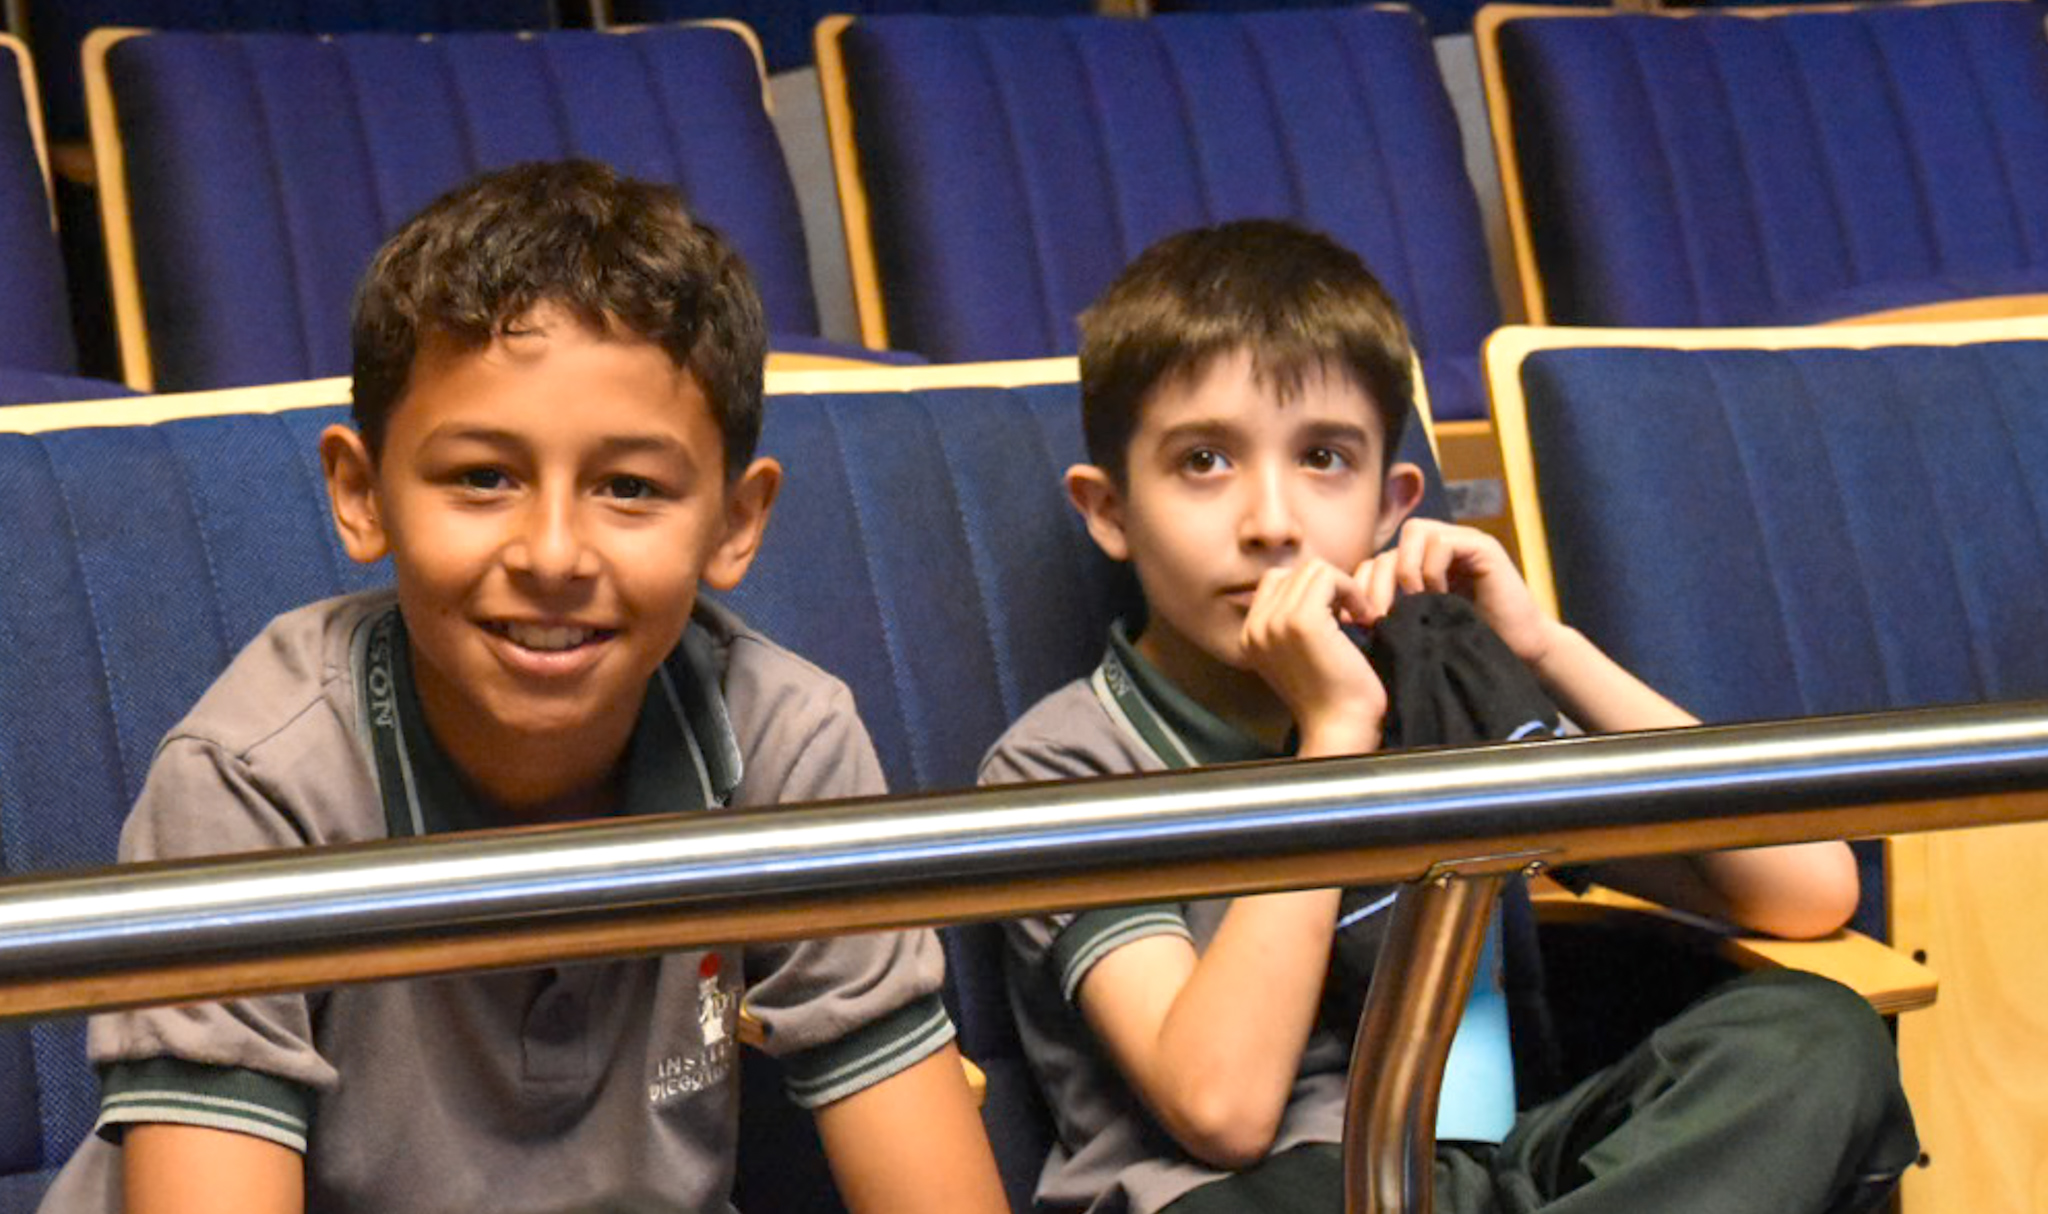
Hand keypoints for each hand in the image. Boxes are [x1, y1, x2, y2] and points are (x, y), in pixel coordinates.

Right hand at [1240, 558, 1385, 754]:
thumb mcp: (1298, 653)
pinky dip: (1352, 590)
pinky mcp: (1301, 622)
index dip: (1312, 591)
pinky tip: (1364, 618)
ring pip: (1313, 569)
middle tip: (1352, 616)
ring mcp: (1275, 623)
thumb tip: (1315, 583)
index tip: (1337, 617)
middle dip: (1329, 587)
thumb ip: (1291, 621)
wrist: (1340, 727)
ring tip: (1357, 617)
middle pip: (1294, 571)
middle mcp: (1256, 627)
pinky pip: (1329, 577)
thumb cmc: (1332, 694)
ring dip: (1343, 587)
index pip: (1276, 581)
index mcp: (1250, 635)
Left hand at [1358, 520, 1561, 666]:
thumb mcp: (1417, 628)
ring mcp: (1461, 542)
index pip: (1374, 561)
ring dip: (1407, 571)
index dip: (1360, 586)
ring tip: (1414, 603)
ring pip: (1415, 533)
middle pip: (1390, 545)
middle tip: (1377, 615)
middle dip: (1376, 582)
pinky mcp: (1483, 547)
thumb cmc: (1467, 645)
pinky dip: (1433, 570)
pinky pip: (1443, 542)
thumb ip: (1389, 616)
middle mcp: (1437, 548)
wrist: (1520, 652)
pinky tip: (1439, 596)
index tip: (1355, 621)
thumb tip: (1343, 617)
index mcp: (1417, 567)